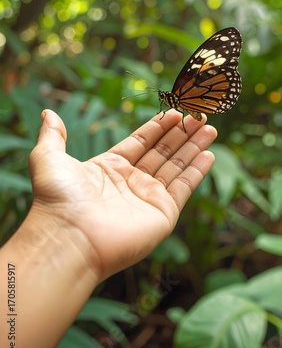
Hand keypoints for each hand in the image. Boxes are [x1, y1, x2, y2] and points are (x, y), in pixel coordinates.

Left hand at [29, 109, 216, 281]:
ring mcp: (148, 199)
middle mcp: (131, 182)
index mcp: (109, 168)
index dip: (158, 126)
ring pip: (176, 165)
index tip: (175, 110)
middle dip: (181, 132)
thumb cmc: (57, 198)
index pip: (140, 141)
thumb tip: (49, 112)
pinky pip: (184, 187)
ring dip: (194, 146)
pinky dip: (197, 170)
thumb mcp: (48, 157)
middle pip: (162, 151)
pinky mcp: (162, 214)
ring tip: (209, 127)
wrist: (69, 237)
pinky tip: (208, 153)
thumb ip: (53, 134)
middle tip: (199, 113)